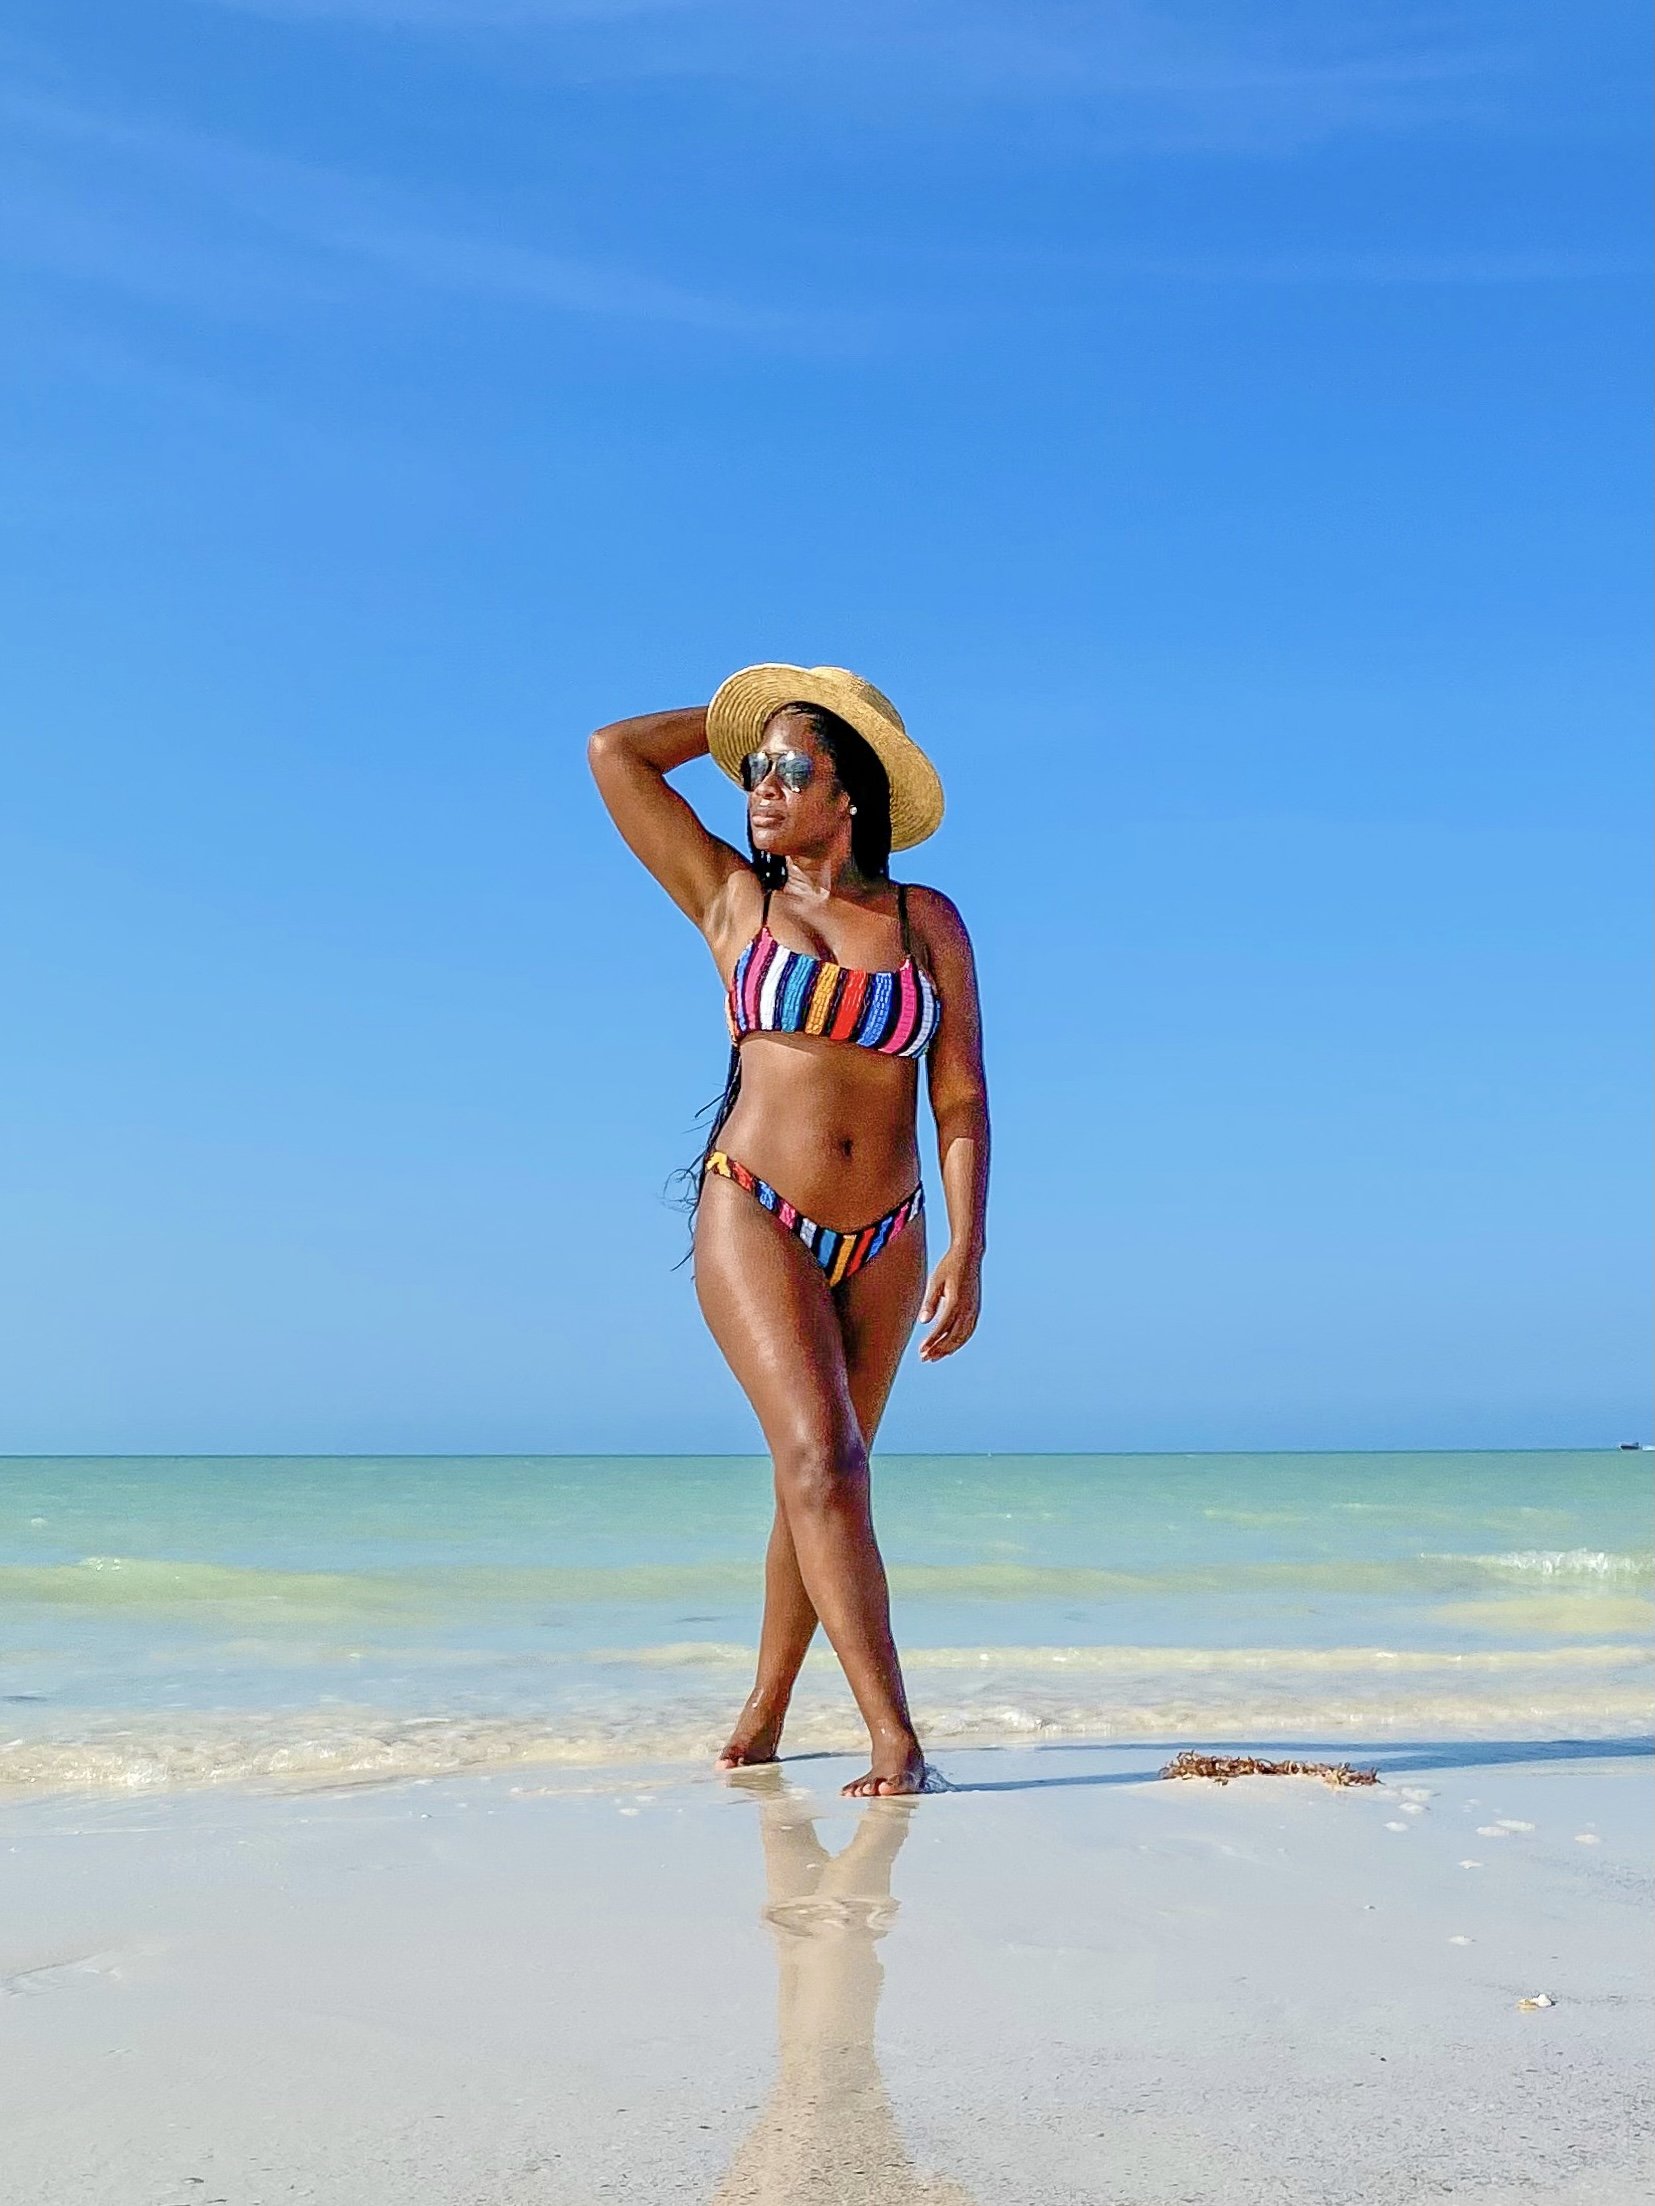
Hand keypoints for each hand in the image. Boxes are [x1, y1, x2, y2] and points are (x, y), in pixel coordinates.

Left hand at [918, 1246, 981, 1361]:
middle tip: (925, 1358)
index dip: (932, 1341)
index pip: (942, 1328)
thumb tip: (922, 1322)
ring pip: (962, 1337)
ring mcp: (974, 1310)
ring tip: (934, 1356)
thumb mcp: (936, 1282)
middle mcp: (967, 1308)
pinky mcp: (976, 1310)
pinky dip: (958, 1342)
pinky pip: (968, 1331)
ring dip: (948, 1349)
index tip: (921, 1351)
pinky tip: (949, 1347)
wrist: (969, 1255)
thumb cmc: (949, 1267)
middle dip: (939, 1349)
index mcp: (956, 1301)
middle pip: (953, 1337)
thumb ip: (930, 1303)